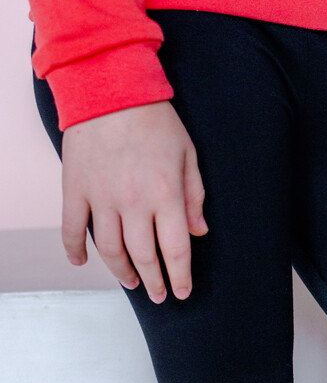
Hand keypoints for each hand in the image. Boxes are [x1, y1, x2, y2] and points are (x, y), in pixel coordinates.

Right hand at [61, 100, 206, 302]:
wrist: (108, 87)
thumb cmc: (155, 119)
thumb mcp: (188, 154)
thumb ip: (195, 196)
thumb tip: (199, 232)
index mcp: (166, 194)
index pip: (176, 250)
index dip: (180, 276)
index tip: (183, 292)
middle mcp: (134, 202)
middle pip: (144, 256)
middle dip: (154, 282)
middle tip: (159, 296)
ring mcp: (101, 197)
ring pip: (110, 250)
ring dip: (121, 272)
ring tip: (131, 282)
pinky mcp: (76, 189)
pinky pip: (72, 229)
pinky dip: (75, 250)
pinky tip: (81, 263)